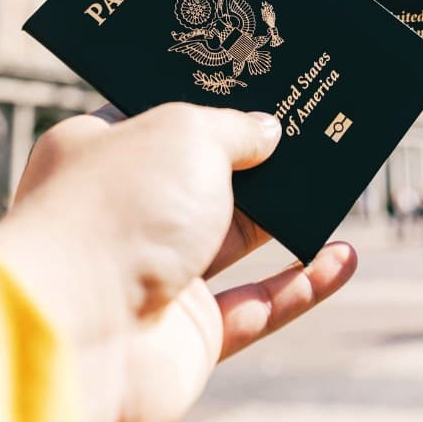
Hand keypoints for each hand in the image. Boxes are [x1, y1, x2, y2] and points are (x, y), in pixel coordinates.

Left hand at [0, 105, 355, 421]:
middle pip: (203, 180)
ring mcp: (155, 279)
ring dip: (288, 218)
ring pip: (235, 241)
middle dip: (258, 160)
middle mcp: (123, 215)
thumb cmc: (115, 214)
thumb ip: (234, 128)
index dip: (208, 101)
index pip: (156, 118)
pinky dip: (303, 285)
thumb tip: (267, 132)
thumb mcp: (185, 134)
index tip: (260, 83)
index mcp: (98, 155)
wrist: (77, 337)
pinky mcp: (188, 338)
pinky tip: (344, 258)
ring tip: (341, 184)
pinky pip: (258, 307)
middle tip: (314, 130)